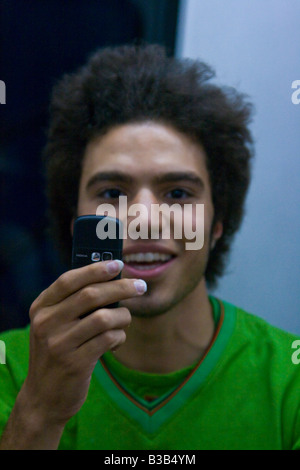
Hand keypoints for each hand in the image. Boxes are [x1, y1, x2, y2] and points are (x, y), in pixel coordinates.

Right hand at [21, 260, 145, 427]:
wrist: (43, 398)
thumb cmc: (58, 353)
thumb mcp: (54, 325)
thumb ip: (74, 303)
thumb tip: (112, 279)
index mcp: (41, 308)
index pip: (68, 280)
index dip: (95, 270)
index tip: (117, 264)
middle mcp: (46, 323)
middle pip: (90, 295)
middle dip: (121, 287)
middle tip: (140, 286)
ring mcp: (59, 344)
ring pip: (104, 317)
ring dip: (123, 316)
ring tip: (125, 320)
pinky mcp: (75, 363)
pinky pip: (109, 339)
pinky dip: (119, 336)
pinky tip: (117, 340)